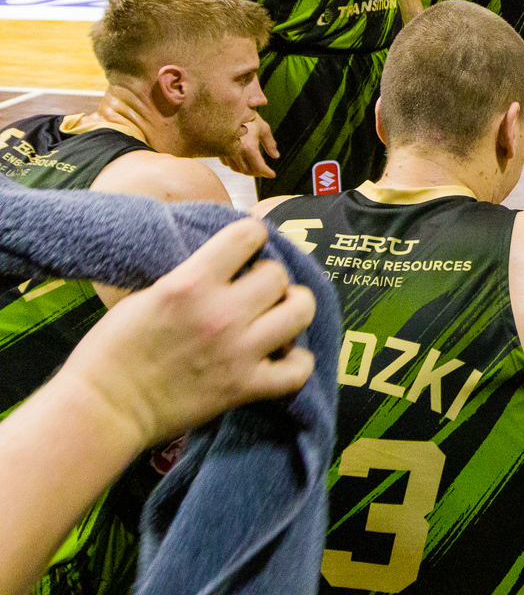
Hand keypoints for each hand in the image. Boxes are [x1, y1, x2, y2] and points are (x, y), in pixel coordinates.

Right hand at [58, 218, 315, 449]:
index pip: (248, 235)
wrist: (103, 409)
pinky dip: (298, 362)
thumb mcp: (146, 294)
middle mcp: (221, 313)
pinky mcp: (244, 387)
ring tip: (277, 315)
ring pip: (300, 311)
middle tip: (255, 290)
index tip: (246, 249)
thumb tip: (225, 264)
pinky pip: (299, 369)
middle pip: (279, 274)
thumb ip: (191, 277)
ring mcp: (238, 351)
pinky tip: (283, 356)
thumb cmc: (112, 350)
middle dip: (270, 278)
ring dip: (292, 309)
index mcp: (190, 283)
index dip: (251, 237)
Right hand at [219, 113, 277, 179]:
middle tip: (264, 171)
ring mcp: (224, 151)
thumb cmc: (248, 115)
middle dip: (257, 173)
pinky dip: (235, 164)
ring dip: (246, 170)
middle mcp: (235, 152)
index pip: (259, 167)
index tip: (272, 174)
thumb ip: (270, 144)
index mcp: (248, 147)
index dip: (266, 173)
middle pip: (247, 171)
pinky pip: (226, 162)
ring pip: (235, 168)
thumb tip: (276, 156)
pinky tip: (241, 160)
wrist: (227, 108)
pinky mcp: (216, 149)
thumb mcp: (263, 128)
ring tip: (254, 167)